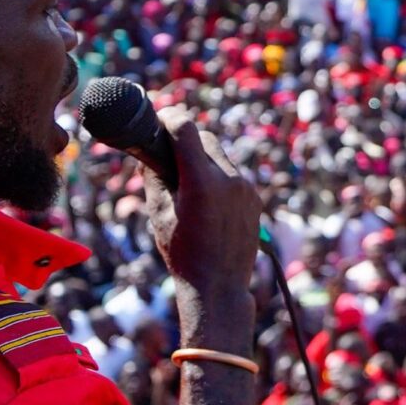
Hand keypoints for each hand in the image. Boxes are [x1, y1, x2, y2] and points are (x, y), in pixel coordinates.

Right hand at [143, 108, 262, 345]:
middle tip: (165, 151)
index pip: (185, 128)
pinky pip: (233, 176)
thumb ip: (155, 177)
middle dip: (185, 139)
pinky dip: (218, 177)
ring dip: (202, 159)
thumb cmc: (183, 253)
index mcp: (202, 182)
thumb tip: (150, 150)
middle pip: (204, 138)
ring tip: (185, 181)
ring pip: (220, 157)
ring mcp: (246, 188)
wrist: (219, 286)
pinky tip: (205, 198)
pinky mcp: (255, 198)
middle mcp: (229, 179)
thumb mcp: (159, 214)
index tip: (158, 119)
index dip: (169, 118)